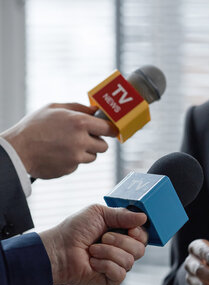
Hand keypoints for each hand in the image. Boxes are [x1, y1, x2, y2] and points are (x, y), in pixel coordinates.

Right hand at [1, 103, 117, 178]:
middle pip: (104, 146)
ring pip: (92, 156)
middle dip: (96, 142)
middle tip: (84, 138)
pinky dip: (72, 160)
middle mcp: (81, 141)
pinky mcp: (70, 169)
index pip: (108, 129)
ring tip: (66, 145)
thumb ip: (78, 108)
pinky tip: (58, 154)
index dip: (109, 130)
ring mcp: (76, 157)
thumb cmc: (34, 126)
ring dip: (84, 152)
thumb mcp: (54, 108)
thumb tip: (96, 111)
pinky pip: (78, 165)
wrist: (17, 149)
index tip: (109, 131)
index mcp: (79, 122)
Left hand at [40, 204, 147, 284]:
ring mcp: (117, 266)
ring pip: (130, 261)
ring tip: (92, 250)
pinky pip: (120, 273)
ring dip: (109, 252)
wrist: (57, 250)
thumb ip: (123, 214)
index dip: (140, 233)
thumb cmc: (74, 230)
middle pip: (141, 248)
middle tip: (103, 237)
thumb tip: (144, 217)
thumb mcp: (99, 213)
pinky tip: (93, 263)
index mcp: (122, 234)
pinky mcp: (110, 280)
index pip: (143, 236)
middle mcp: (122, 250)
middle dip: (121, 241)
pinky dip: (106, 265)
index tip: (130, 229)